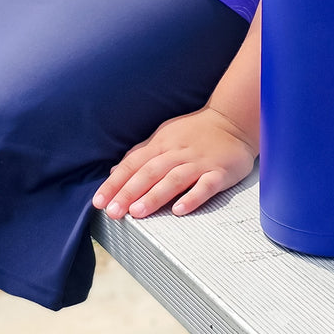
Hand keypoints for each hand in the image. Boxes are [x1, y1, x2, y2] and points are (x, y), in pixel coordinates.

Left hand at [92, 106, 255, 220]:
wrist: (234, 120)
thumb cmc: (195, 131)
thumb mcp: (164, 136)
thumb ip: (140, 154)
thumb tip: (114, 173)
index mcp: (161, 144)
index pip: (133, 164)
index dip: (115, 183)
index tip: (99, 202)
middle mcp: (177, 153)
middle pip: (149, 172)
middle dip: (129, 192)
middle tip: (113, 212)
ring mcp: (199, 162)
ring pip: (174, 179)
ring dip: (154, 195)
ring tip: (137, 212)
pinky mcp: (220, 172)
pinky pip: (205, 185)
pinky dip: (192, 197)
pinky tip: (179, 210)